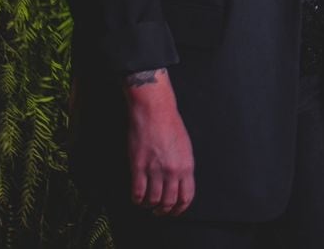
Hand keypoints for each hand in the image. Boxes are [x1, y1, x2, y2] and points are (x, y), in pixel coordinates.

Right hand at [124, 69, 194, 214]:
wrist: (155, 111)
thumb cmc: (170, 126)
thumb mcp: (185, 148)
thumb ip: (183, 167)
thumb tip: (179, 185)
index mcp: (187, 166)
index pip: (186, 197)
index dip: (179, 209)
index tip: (174, 211)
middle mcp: (173, 171)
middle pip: (169, 202)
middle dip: (163, 211)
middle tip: (158, 211)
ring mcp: (155, 169)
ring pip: (153, 200)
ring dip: (149, 205)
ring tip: (146, 203)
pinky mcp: (138, 166)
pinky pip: (137, 192)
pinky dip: (137, 199)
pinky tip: (137, 197)